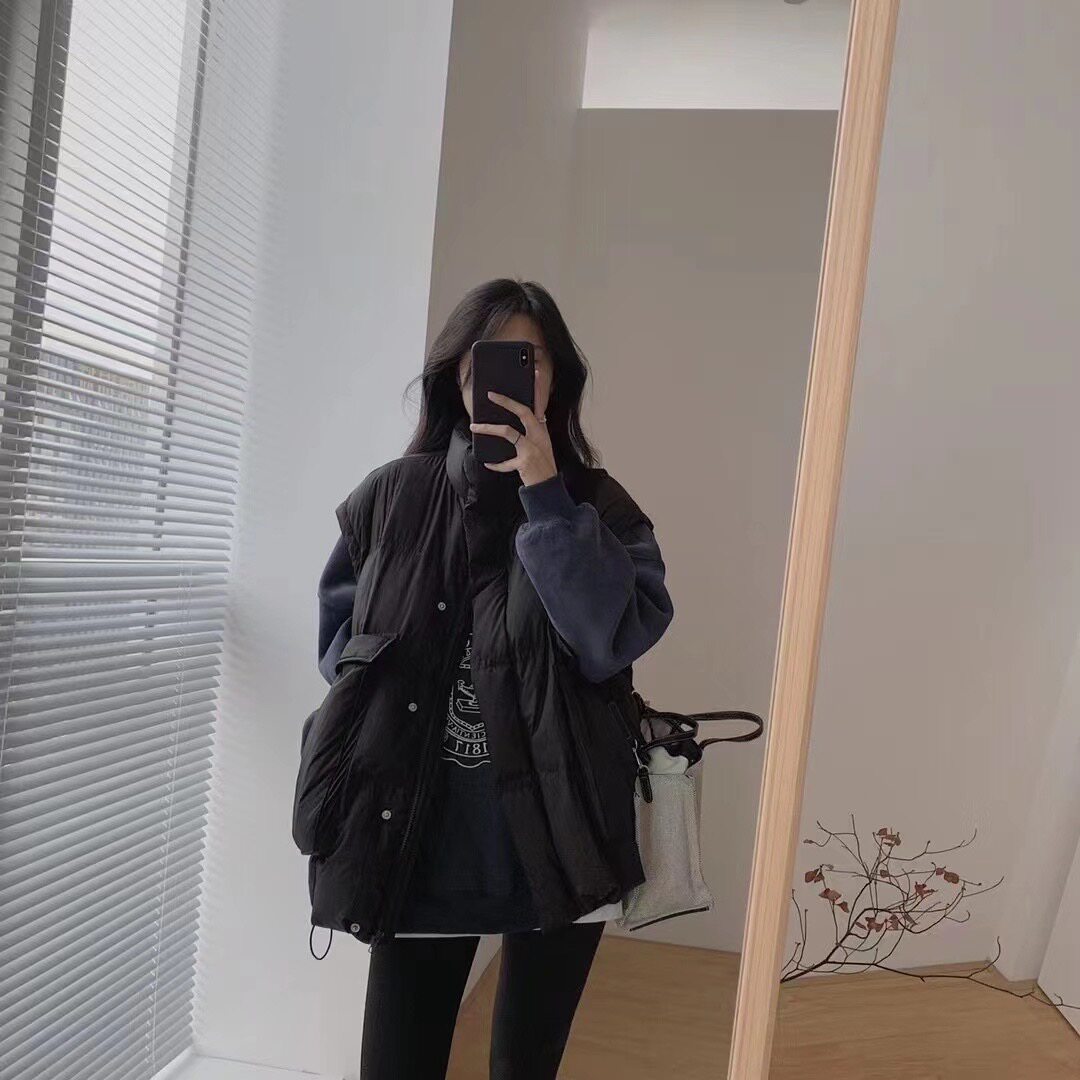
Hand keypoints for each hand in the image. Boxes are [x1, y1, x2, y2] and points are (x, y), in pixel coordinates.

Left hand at [469, 369, 556, 486]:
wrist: (547, 487)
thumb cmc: (541, 465)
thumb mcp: (540, 445)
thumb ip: (531, 432)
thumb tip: (512, 421)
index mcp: (542, 430)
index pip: (538, 405)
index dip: (537, 389)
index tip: (534, 373)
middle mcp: (539, 436)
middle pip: (523, 412)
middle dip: (506, 402)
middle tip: (490, 394)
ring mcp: (532, 448)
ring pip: (507, 432)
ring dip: (488, 428)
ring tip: (475, 426)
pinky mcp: (525, 462)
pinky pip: (505, 460)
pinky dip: (495, 463)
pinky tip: (487, 462)